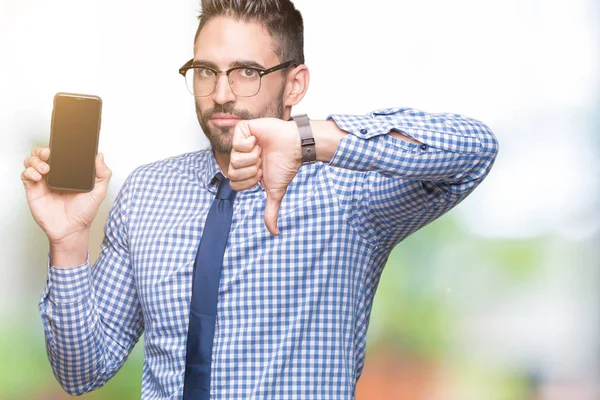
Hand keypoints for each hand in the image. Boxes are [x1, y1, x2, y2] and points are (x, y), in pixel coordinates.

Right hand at [21, 147, 112, 244]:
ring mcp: (43, 182)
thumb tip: (100, 156)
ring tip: (46, 169)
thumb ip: (102, 174)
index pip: (59, 154)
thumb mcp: (99, 191)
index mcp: (69, 172)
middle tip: (48, 154)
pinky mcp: (34, 190)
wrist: (72, 230)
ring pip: (31, 161)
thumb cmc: (84, 212)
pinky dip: (29, 172)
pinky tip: (38, 176)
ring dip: (35, 160)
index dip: (57, 147)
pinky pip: (26, 175)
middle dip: (42, 150)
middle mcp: (54, 175)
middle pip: (41, 154)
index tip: (60, 145)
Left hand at [229, 118, 301, 235]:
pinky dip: (250, 144)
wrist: (295, 146)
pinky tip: (258, 140)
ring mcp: (240, 143)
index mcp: (245, 170)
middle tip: (262, 162)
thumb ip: (271, 211)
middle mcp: (240, 157)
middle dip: (250, 171)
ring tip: (262, 151)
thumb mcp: (275, 191)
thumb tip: (274, 233)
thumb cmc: (286, 165)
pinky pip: (237, 142)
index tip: (261, 174)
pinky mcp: (243, 129)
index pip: (233, 184)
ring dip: (252, 157)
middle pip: (231, 172)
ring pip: (234, 158)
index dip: (248, 181)